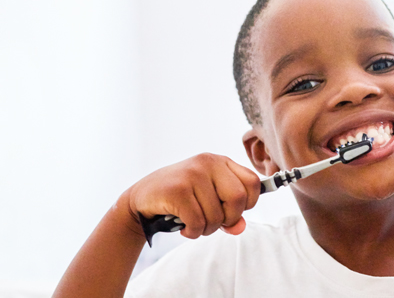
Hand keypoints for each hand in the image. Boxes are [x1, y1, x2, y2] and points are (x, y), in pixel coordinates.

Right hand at [122, 153, 262, 238]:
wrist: (141, 198)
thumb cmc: (180, 199)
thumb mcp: (208, 201)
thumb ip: (229, 213)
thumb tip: (239, 227)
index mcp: (220, 161)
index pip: (252, 182)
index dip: (248, 203)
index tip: (231, 212)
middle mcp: (208, 162)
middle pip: (238, 198)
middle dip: (228, 219)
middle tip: (213, 223)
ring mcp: (192, 174)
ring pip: (216, 215)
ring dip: (207, 229)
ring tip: (194, 225)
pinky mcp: (177, 189)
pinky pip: (197, 221)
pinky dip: (193, 232)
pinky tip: (184, 228)